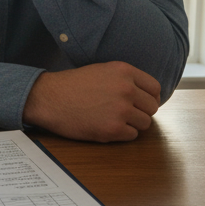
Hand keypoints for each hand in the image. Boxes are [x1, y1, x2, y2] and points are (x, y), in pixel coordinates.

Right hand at [22, 62, 161, 141]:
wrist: (49, 98)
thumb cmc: (72, 85)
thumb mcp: (102, 70)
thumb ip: (126, 79)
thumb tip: (146, 95)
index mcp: (124, 71)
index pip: (155, 88)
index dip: (150, 97)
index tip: (142, 103)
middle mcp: (126, 89)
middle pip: (152, 107)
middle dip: (141, 112)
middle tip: (126, 113)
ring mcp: (121, 110)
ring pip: (145, 123)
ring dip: (133, 124)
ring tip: (115, 120)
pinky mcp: (113, 129)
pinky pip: (132, 135)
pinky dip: (122, 134)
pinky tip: (106, 126)